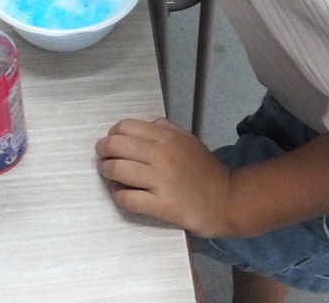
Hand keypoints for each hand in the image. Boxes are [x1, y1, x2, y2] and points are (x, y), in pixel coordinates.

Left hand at [95, 118, 234, 237]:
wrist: (225, 199)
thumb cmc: (204, 169)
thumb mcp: (188, 139)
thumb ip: (166, 128)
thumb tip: (143, 125)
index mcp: (166, 137)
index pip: (125, 127)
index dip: (112, 134)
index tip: (113, 142)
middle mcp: (160, 154)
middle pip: (116, 145)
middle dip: (103, 151)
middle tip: (104, 158)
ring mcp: (159, 180)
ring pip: (116, 170)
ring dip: (107, 172)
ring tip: (110, 176)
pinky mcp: (160, 204)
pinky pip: (126, 197)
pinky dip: (118, 194)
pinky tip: (122, 193)